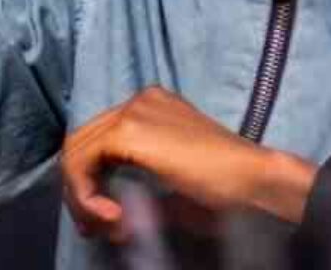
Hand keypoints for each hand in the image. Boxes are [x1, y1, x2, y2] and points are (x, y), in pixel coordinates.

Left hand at [60, 86, 315, 242]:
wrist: (254, 180)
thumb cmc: (225, 188)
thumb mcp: (172, 184)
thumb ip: (135, 185)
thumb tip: (100, 211)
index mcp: (151, 107)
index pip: (98, 139)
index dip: (90, 182)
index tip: (101, 219)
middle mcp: (138, 101)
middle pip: (81, 143)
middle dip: (80, 191)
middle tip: (97, 228)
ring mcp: (133, 111)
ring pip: (76, 152)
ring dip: (82, 198)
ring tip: (108, 226)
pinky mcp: (128, 130)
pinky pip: (82, 163)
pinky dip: (86, 195)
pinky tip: (113, 216)